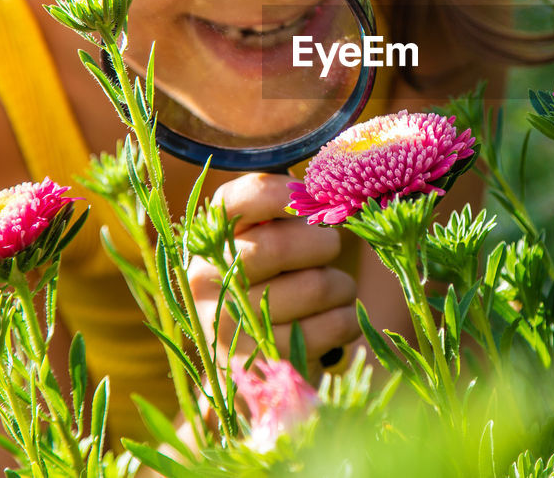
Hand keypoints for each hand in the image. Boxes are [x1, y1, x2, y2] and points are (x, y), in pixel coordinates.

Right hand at [186, 172, 359, 364]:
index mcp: (210, 238)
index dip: (285, 193)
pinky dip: (347, 320)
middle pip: (279, 246)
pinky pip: (332, 326)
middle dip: (323, 244)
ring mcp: (229, 324)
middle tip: (330, 249)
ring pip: (314, 287)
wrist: (253, 360)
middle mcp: (206, 278)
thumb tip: (331, 193)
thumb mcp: (266, 243)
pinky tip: (334, 320)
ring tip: (333, 290)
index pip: (241, 199)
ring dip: (341, 286)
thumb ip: (288, 214)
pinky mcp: (263, 360)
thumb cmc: (272, 283)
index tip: (313, 198)